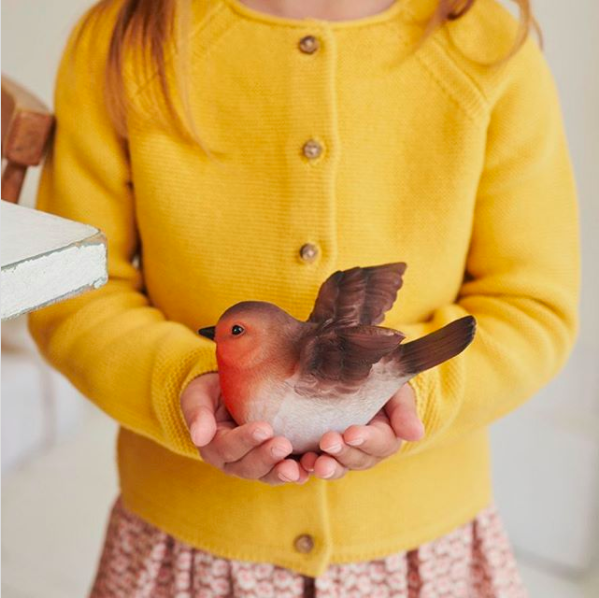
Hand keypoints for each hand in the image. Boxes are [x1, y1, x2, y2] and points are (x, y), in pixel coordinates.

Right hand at [180, 372, 309, 485]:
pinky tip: (311, 467)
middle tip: (284, 444)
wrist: (230, 390)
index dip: (245, 440)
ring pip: (269, 474)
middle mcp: (235, 462)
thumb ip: (197, 413)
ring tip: (299, 466)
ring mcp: (257, 464)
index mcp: (214, 447)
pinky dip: (299, 471)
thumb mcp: (198, 395)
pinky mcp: (277, 461)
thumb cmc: (213, 390)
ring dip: (284, 471)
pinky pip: (287, 470)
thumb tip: (198, 437)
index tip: (264, 428)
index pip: (228, 447)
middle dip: (267, 457)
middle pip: (249, 467)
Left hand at [300, 383, 423, 479]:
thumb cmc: (375, 375)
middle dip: (344, 453)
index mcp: (385, 434)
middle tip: (328, 441)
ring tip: (313, 463)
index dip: (367, 440)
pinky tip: (300, 463)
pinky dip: (307, 467)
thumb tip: (416, 435)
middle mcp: (365, 449)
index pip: (381, 443)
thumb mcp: (393, 386)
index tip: (351, 432)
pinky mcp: (319, 451)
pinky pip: (315, 465)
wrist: (347, 364)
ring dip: (327, 466)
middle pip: (359, 459)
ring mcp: (342, 452)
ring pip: (337, 467)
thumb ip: (403, 409)